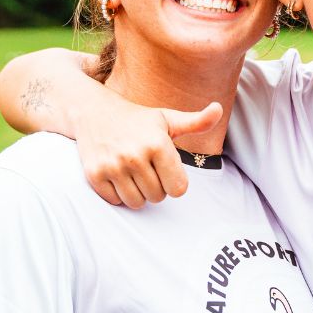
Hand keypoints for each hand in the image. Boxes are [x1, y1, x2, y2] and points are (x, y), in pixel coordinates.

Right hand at [75, 100, 222, 207]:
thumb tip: (218, 109)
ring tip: (134, 174)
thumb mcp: (168, 119)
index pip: (178, 189)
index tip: (166, 169)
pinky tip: (117, 175)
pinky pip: (116, 201)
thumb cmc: (139, 119)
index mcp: (158, 144)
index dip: (174, 182)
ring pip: (137, 203)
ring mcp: (112, 166)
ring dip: (138, 194)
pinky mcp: (94, 175)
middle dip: (156, 187)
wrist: (94, 112)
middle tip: (148, 169)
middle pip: (158, 197)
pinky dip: (118, 194)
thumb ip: (197, 122)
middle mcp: (135, 156)